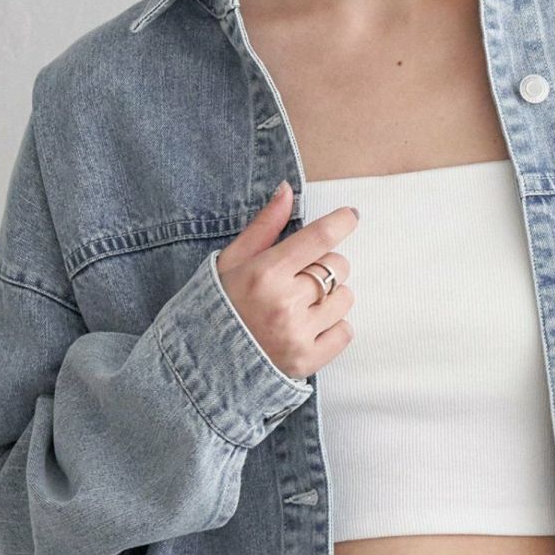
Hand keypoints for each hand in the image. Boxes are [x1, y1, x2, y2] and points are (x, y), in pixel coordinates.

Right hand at [214, 179, 356, 379]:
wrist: (203, 364)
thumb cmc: (219, 306)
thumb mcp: (232, 261)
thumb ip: (265, 226)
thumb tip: (287, 190)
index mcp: (264, 273)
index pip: (319, 237)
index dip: (342, 222)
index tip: (351, 215)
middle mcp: (284, 304)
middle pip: (338, 266)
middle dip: (325, 266)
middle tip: (300, 279)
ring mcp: (298, 335)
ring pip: (345, 298)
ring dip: (330, 298)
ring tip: (302, 306)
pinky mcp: (307, 361)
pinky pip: (346, 331)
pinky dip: (334, 327)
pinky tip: (308, 328)